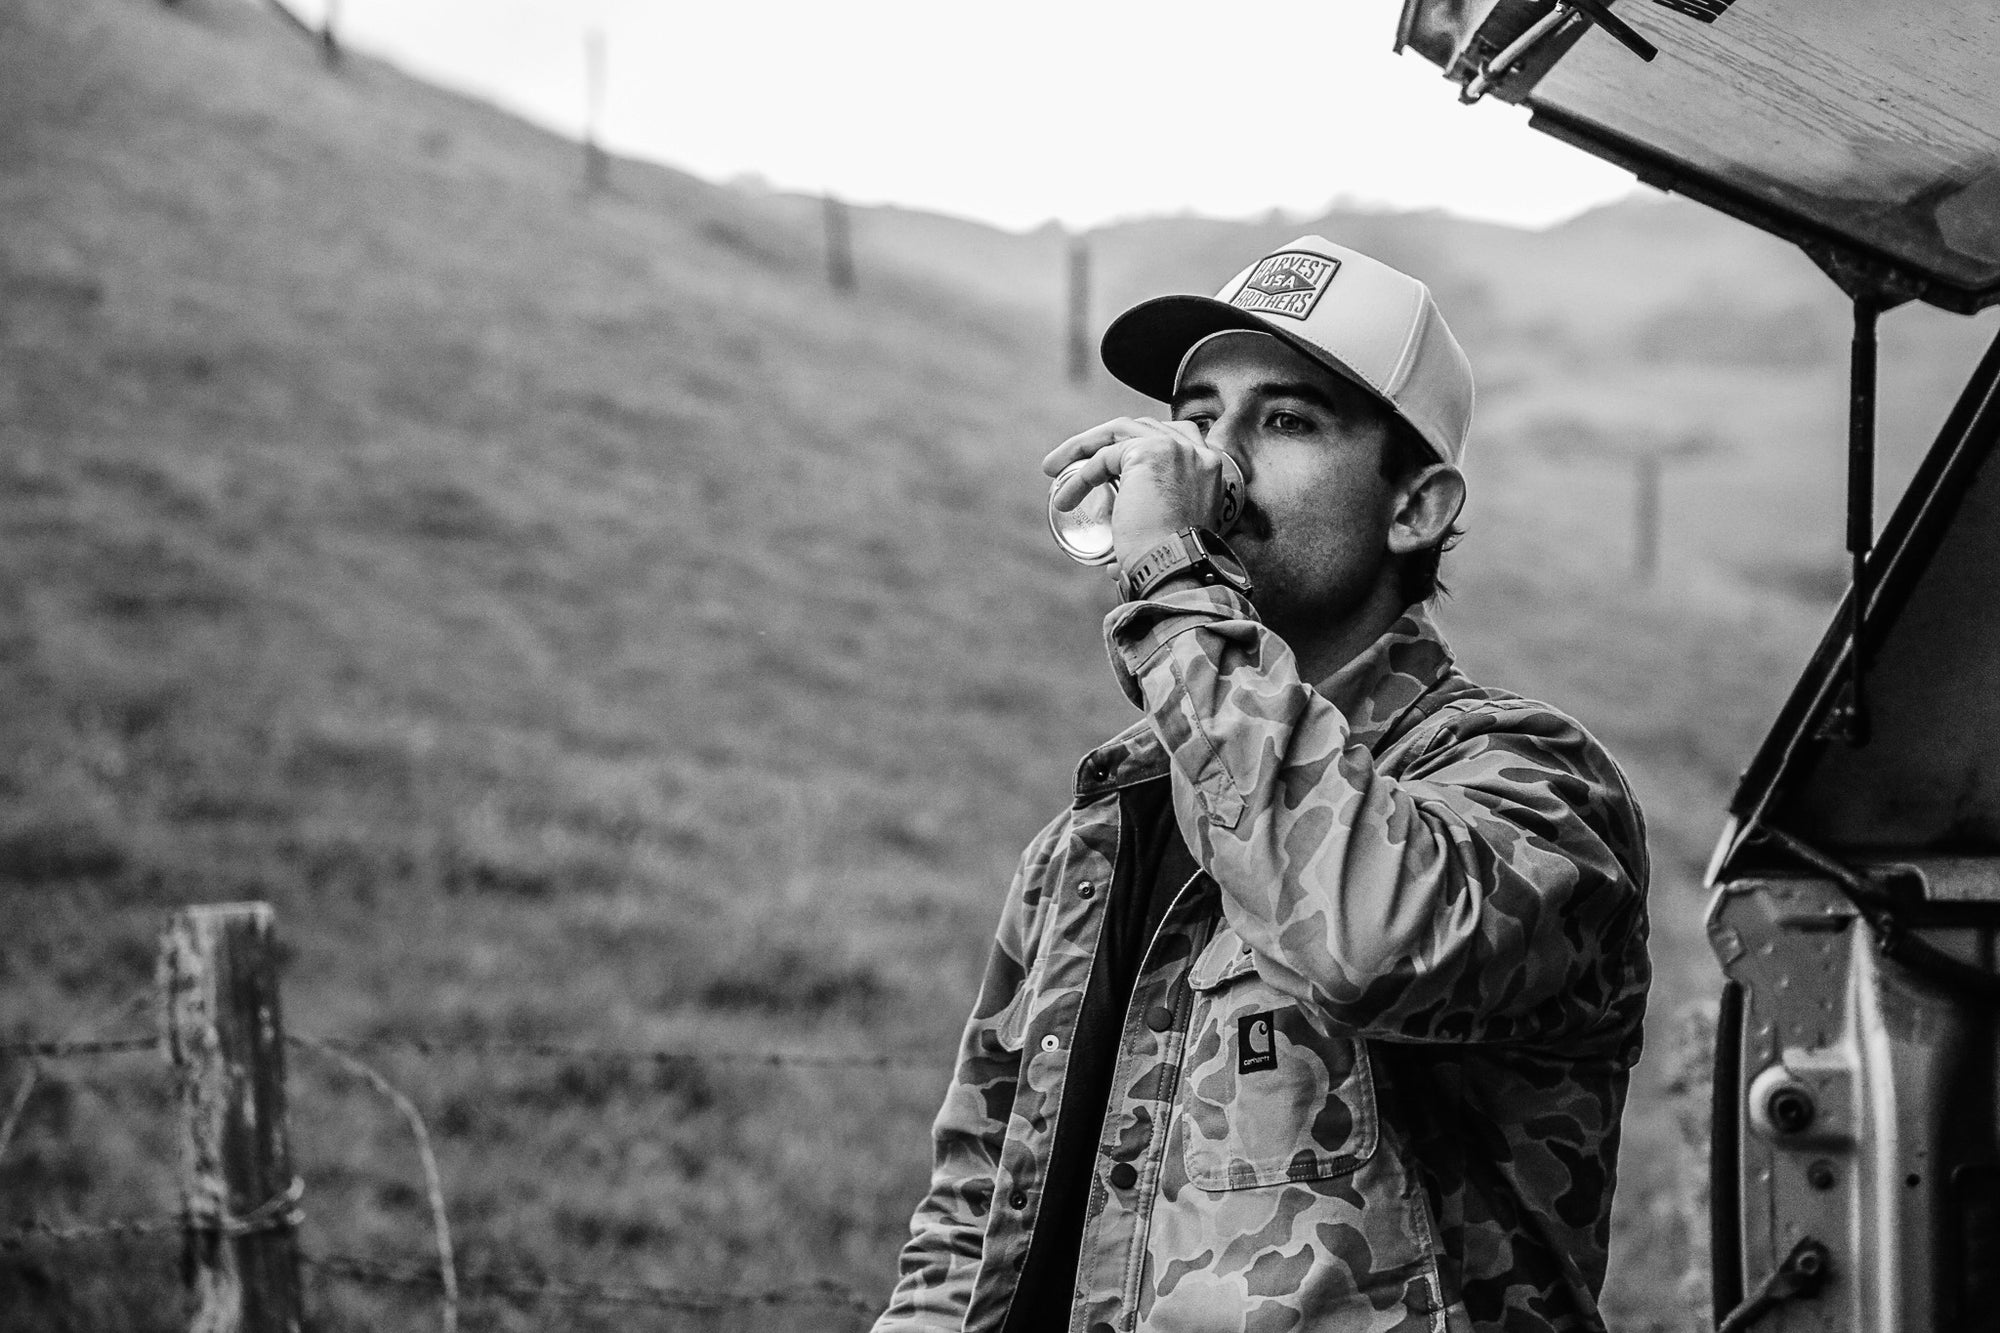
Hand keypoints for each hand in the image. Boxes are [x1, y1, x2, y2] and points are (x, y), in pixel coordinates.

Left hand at [1042, 417, 1235, 564]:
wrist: (1179, 569)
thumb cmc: (1171, 566)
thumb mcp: (1169, 540)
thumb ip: (1149, 539)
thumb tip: (1114, 565)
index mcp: (1210, 468)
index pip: (1172, 436)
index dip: (1136, 443)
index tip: (1109, 463)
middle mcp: (1197, 452)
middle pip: (1141, 427)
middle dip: (1102, 440)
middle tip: (1072, 462)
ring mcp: (1175, 448)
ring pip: (1119, 432)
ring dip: (1083, 446)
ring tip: (1054, 467)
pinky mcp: (1149, 454)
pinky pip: (1103, 459)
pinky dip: (1079, 479)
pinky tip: (1064, 499)